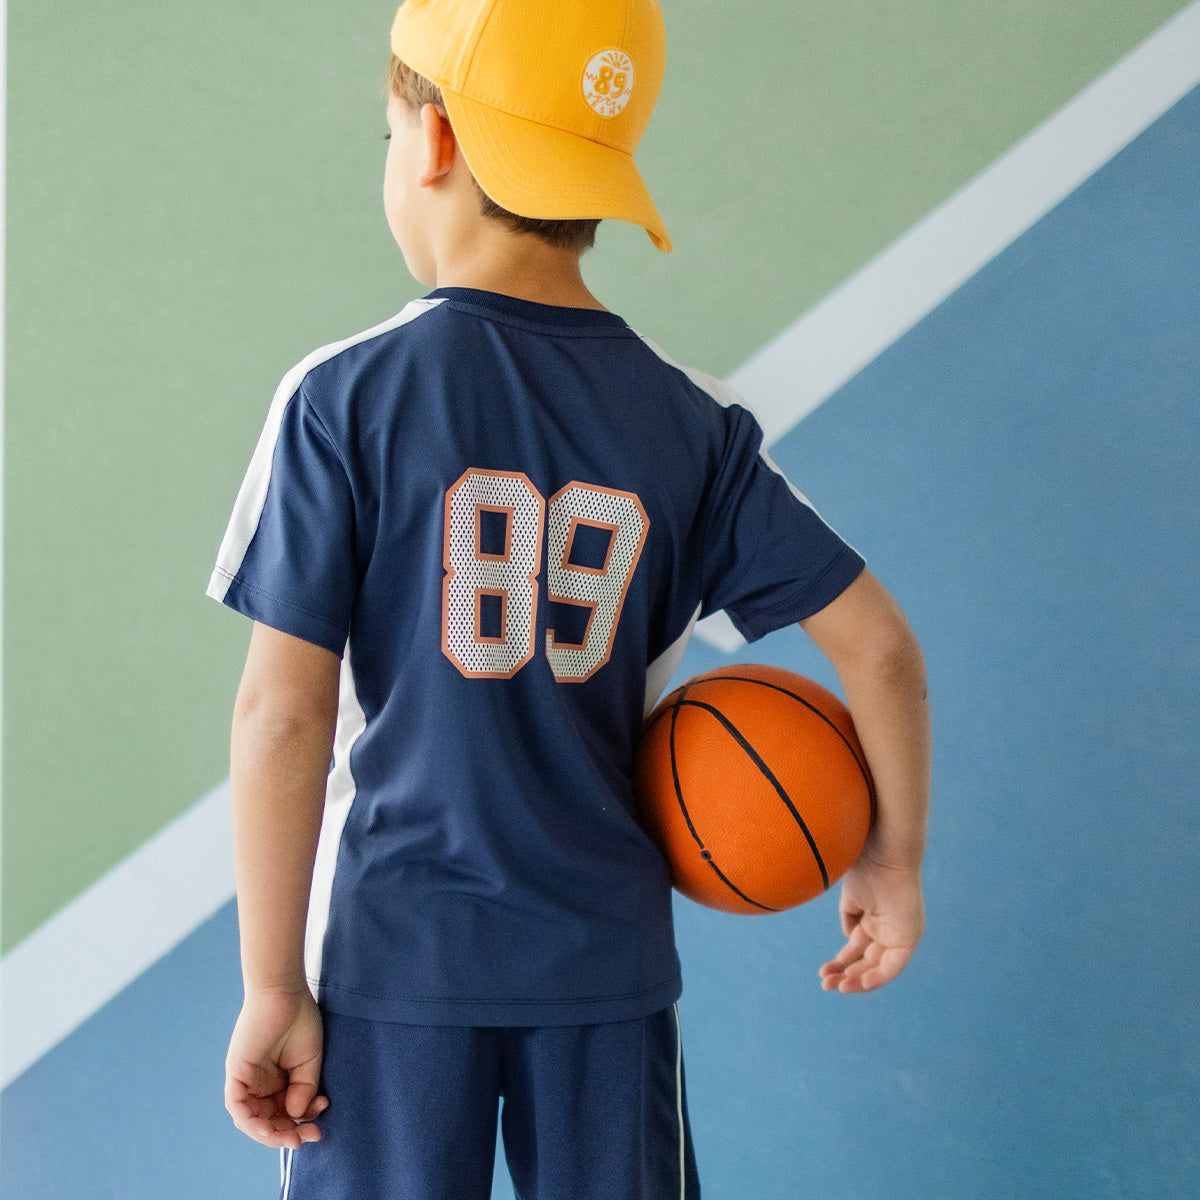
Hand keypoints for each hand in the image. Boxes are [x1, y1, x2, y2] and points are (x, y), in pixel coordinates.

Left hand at [225, 987, 329, 1148]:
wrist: (284, 992)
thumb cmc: (299, 1018)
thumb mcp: (309, 1060)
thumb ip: (304, 1089)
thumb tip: (297, 1115)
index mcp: (276, 1079)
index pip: (285, 1112)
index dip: (301, 1123)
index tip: (320, 1123)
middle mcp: (258, 1083)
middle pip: (268, 1120)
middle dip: (288, 1133)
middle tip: (311, 1136)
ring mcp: (245, 1080)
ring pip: (251, 1120)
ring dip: (271, 1134)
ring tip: (293, 1137)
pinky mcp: (236, 1074)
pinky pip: (238, 1107)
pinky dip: (251, 1123)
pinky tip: (270, 1129)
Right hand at [819, 855, 923, 992]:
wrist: (882, 852)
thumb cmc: (866, 866)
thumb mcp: (852, 898)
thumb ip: (850, 919)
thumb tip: (849, 939)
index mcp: (874, 918)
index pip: (859, 948)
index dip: (841, 962)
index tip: (823, 971)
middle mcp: (888, 929)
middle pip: (867, 961)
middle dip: (845, 974)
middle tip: (825, 983)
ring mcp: (899, 934)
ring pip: (878, 968)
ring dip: (857, 980)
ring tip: (835, 986)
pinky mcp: (909, 937)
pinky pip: (893, 966)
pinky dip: (877, 977)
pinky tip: (858, 983)